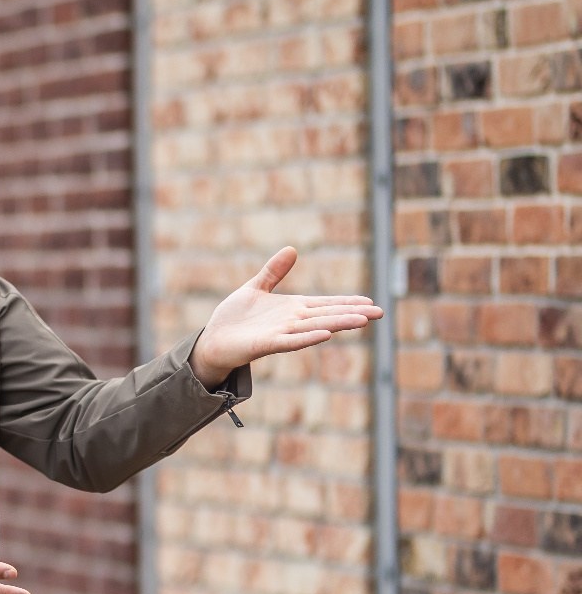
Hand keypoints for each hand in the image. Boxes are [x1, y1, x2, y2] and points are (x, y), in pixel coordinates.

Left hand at [189, 247, 384, 387]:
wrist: (213, 340)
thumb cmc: (235, 318)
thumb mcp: (255, 288)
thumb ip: (273, 272)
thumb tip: (292, 250)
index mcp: (293, 309)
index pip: (326, 304)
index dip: (347, 302)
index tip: (371, 301)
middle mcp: (292, 322)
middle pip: (327, 315)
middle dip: (353, 313)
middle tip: (380, 312)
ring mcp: (281, 333)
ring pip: (315, 327)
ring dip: (338, 324)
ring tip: (362, 320)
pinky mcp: (266, 344)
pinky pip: (290, 341)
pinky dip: (307, 338)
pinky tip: (325, 334)